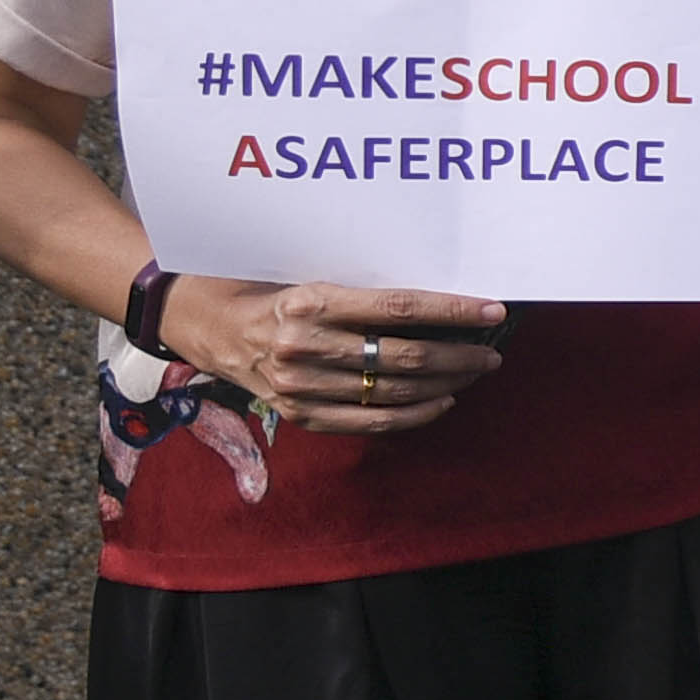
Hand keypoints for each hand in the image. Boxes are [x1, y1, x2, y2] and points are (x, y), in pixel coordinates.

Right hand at [156, 279, 506, 435]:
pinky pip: (370, 422)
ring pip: (393, 392)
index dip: (451, 312)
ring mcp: (299, 386)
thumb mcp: (311, 278)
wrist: (207, 325)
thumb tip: (439, 297)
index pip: (397, 309)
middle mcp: (303, 347)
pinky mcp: (299, 415)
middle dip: (459, 355)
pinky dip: (414, 414)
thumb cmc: (271, 291)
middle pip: (403, 357)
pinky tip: (442, 402)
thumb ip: (364, 291)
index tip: (491, 311)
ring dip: (446, 384)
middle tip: (491, 350)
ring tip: (474, 371)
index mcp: (309, 303)